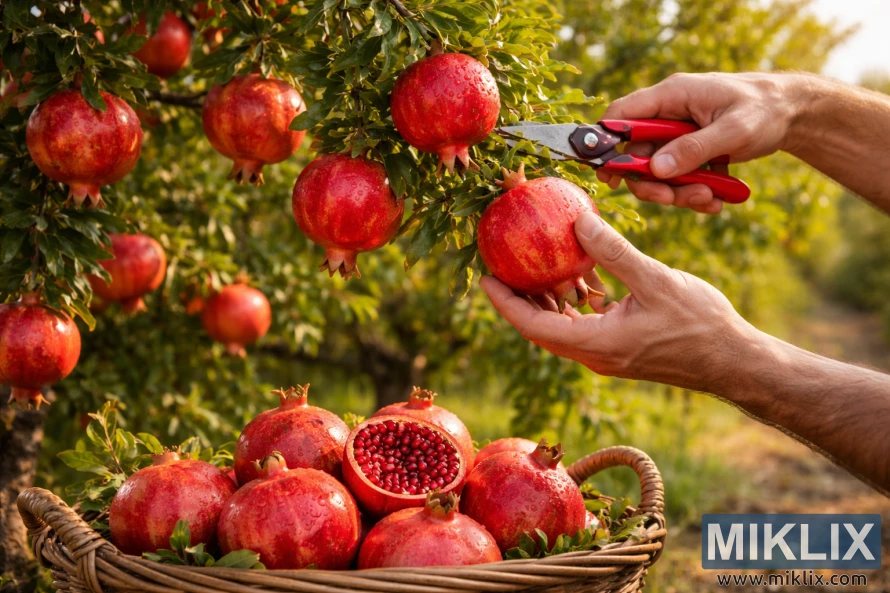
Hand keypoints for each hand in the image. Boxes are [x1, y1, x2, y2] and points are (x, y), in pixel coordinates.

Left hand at [480, 211, 758, 393]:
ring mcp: (607, 353)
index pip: (533, 326)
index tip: (485, 277)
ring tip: (530, 265)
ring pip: (562, 326)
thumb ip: (615, 253)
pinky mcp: (620, 347)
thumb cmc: (701, 325)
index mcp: (595, 343)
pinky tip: (576, 274)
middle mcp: (594, 354)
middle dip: (518, 299)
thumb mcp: (656, 281)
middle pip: (541, 327)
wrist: (734, 362)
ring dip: (545, 299)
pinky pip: (584, 324)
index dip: (505, 303)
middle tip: (501, 265)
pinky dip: (574, 301)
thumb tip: (578, 223)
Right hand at [599, 72, 804, 212]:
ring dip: (678, 192)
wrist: (794, 114)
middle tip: (670, 200)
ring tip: (709, 198)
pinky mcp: (689, 151)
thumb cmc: (765, 110)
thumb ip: (692, 149)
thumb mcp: (733, 130)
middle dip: (652, 182)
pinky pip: (678, 178)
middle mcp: (668, 114)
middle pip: (636, 154)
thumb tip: (655, 169)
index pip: (621, 115)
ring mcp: (678, 134)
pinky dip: (693, 193)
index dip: (606, 143)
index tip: (609, 175)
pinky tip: (717, 199)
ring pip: (658, 171)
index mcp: (672, 96)